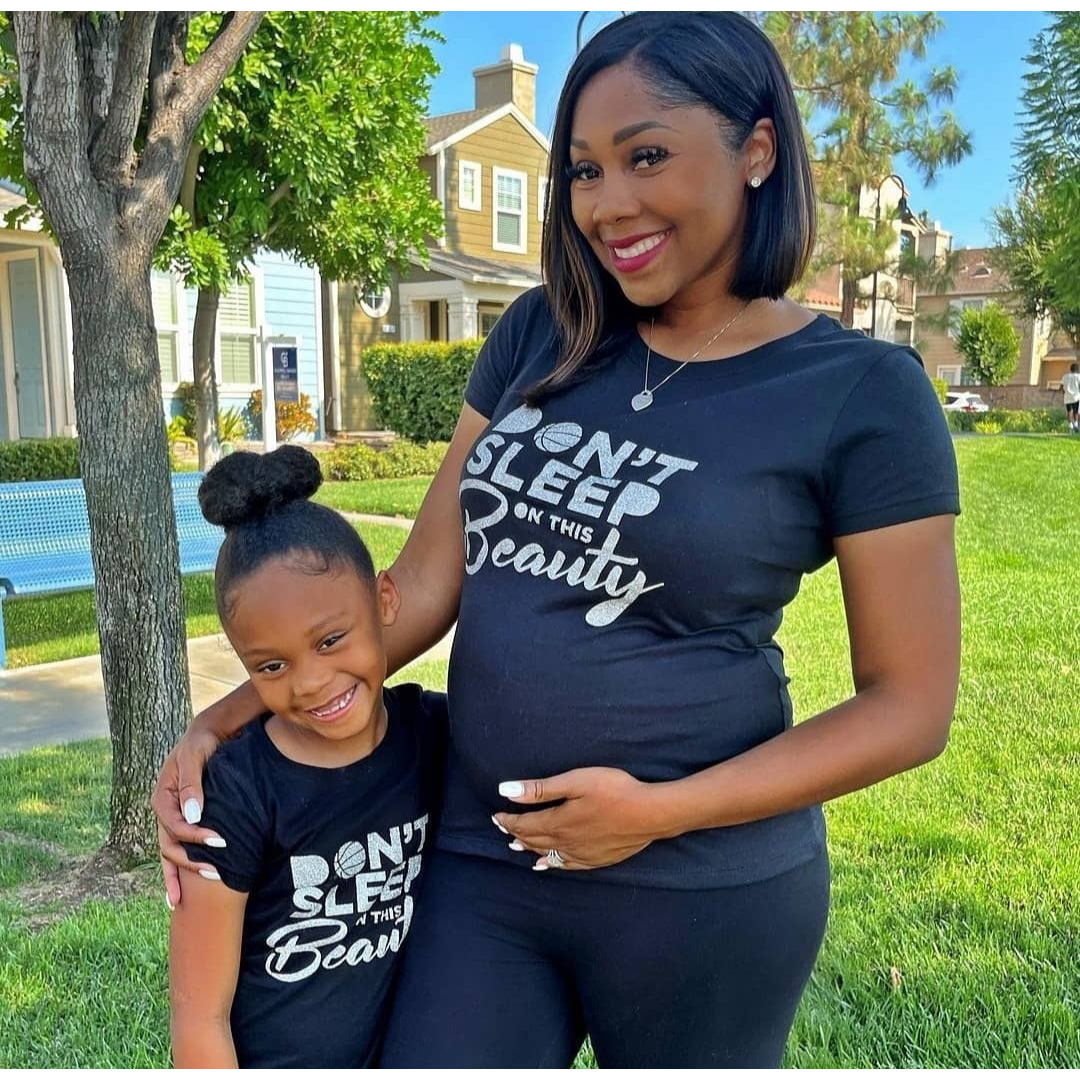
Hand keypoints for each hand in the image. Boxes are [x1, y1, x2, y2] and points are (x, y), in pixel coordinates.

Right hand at [151, 725, 226, 907]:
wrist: (209, 735)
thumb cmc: (203, 743)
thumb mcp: (196, 757)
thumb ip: (192, 784)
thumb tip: (192, 815)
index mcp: (162, 796)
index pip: (174, 825)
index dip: (194, 837)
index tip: (220, 841)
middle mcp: (163, 811)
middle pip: (169, 845)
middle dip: (189, 863)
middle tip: (216, 874)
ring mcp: (171, 818)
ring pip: (170, 853)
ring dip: (179, 875)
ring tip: (184, 901)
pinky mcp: (184, 821)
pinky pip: (178, 850)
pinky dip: (178, 871)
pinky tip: (179, 894)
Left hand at [491, 768, 664, 870]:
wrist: (650, 814)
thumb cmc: (615, 791)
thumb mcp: (576, 781)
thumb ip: (540, 789)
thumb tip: (505, 791)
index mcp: (558, 822)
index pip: (525, 823)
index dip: (509, 820)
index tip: (496, 816)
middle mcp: (565, 842)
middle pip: (533, 840)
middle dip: (515, 833)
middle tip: (502, 828)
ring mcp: (581, 854)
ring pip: (547, 854)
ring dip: (529, 849)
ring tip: (516, 846)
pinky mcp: (596, 859)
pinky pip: (566, 865)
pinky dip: (551, 864)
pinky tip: (546, 865)